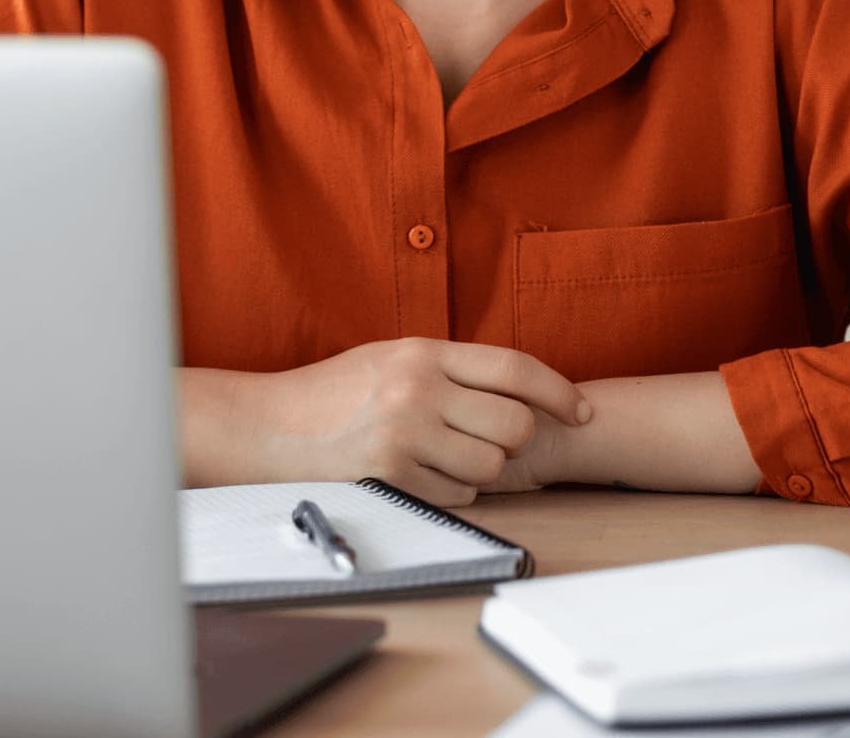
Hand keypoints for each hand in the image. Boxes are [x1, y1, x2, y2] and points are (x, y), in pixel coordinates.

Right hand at [249, 337, 593, 507]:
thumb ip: (449, 369)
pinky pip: (457, 497)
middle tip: (490, 439)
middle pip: (513, 424)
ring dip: (482, 471)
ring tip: (446, 456)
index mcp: (423, 351)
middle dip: (514, 439)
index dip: (558, 391)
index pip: (513, 368)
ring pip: (490, 468)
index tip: (581, 411)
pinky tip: (420, 474)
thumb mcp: (392, 358)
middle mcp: (418, 390)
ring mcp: (404, 436)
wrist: (268, 425)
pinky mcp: (391, 478)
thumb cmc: (334, 391)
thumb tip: (517, 391)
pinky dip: (452, 493)